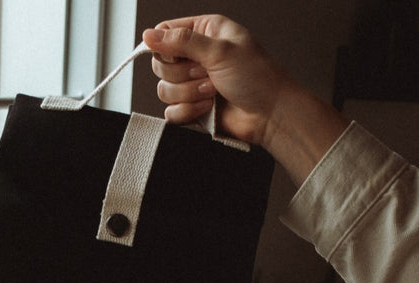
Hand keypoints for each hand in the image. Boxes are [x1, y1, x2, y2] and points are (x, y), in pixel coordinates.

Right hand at [142, 15, 289, 147]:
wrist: (269, 114)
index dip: (163, 46)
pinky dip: (188, 112)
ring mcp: (193, 84)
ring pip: (164, 90)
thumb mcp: (219, 50)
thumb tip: (149, 35)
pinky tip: (207, 108)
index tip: (177, 55)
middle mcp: (196, 56)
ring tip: (212, 92)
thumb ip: (181, 42)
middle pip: (160, 64)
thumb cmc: (256, 77)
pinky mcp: (192, 108)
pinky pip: (171, 112)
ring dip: (188, 94)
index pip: (165, 33)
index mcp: (204, 32)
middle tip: (206, 73)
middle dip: (183, 74)